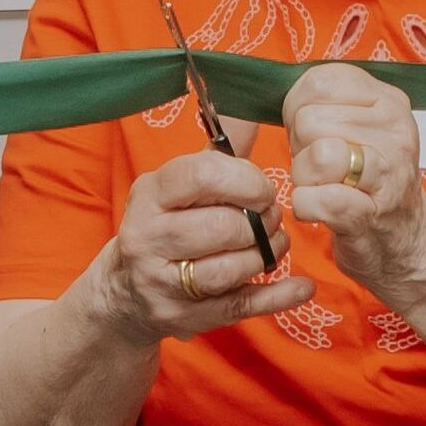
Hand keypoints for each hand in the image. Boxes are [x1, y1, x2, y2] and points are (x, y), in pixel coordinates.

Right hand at [84, 135, 311, 342]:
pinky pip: (242, 306)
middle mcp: (148, 239)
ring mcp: (163, 283)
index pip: (203, 175)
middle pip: (224, 226)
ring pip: (233, 267)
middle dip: (262, 221)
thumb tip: (250, 108)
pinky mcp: (185, 317)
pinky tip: (301, 286)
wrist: (124, 293)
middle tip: (270, 220)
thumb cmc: (165, 227)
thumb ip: (218, 153)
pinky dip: (279, 296)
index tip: (263, 189)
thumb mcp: (178, 186)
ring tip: (273, 245)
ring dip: (268, 254)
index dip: (247, 180)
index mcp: (149, 195)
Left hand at [274, 63, 425, 298]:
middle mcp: (395, 132)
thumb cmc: (370, 182)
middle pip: (308, 120)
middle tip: (324, 168)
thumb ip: (326, 102)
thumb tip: (281, 93)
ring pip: (314, 156)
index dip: (300, 109)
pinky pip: (312, 199)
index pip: (318, 82)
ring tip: (325, 187)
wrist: (407, 242)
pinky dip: (305, 207)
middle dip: (301, 147)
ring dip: (304, 178)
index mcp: (389, 101)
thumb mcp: (360, 127)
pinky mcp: (369, 215)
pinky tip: (322, 210)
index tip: (317, 134)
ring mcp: (387, 175)